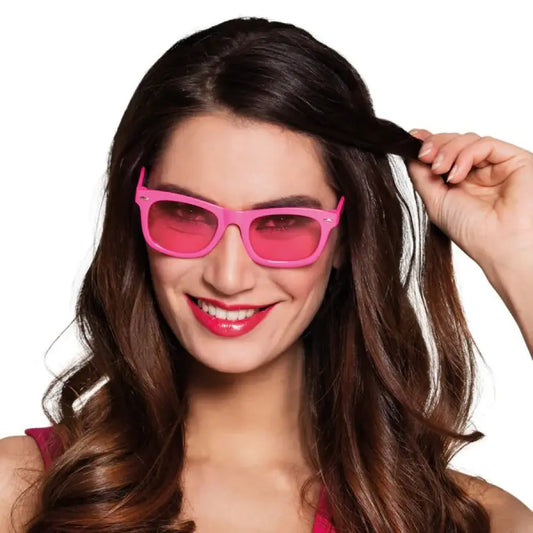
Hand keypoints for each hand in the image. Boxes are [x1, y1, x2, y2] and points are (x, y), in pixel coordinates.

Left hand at [406, 130, 532, 272]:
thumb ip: (421, 176)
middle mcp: (479, 173)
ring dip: (447, 150)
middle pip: (453, 142)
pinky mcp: (514, 160)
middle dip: (435, 146)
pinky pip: (485, 144)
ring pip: (468, 140)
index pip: (443, 153)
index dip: (428, 143)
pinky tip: (456, 174)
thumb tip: (409, 153)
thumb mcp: (435, 201)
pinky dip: (465, 154)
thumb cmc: (472, 231)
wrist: (500, 245)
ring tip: (439, 171)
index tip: (411, 140)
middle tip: (424, 157)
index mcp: (461, 183)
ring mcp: (496, 166)